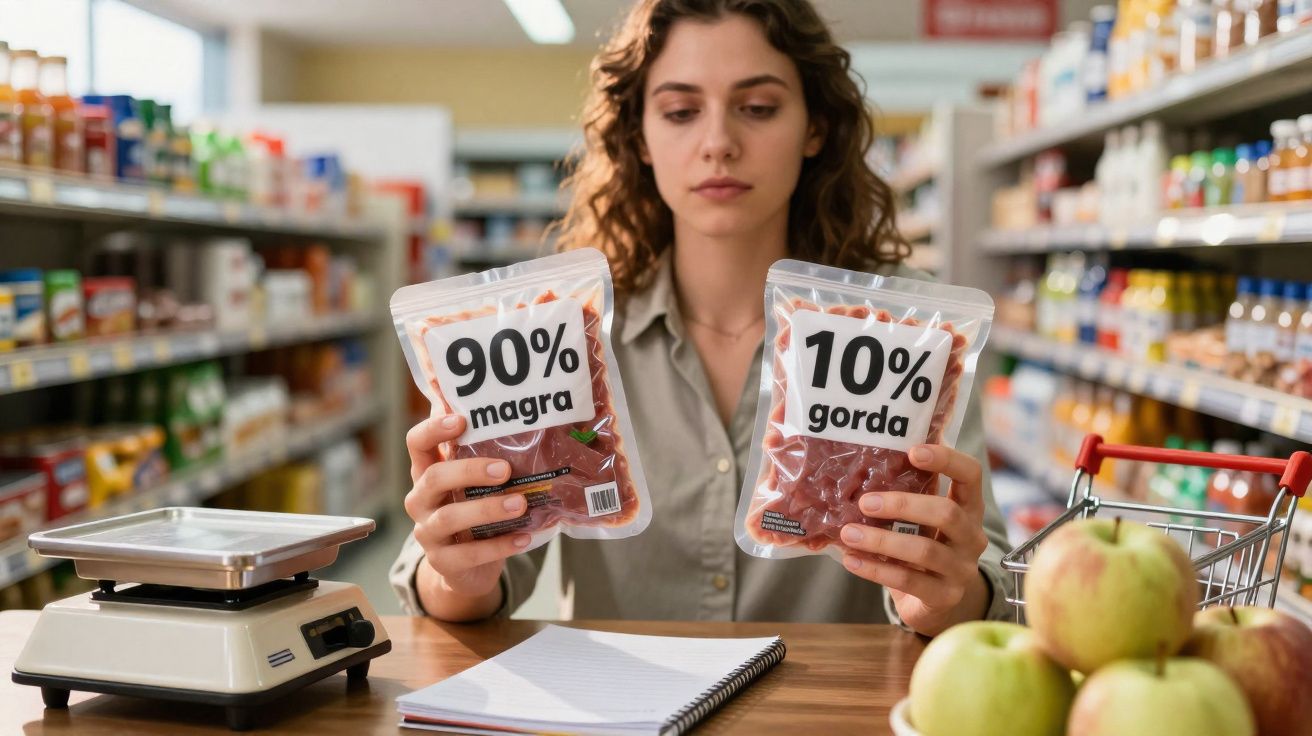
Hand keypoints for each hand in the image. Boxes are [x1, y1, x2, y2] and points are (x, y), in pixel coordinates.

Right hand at [404, 414, 531, 603]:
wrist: (464, 567)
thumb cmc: (471, 510)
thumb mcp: (470, 483)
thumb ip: (478, 452)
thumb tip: (503, 406)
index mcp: (426, 473)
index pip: (417, 444)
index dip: (433, 429)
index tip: (461, 420)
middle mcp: (421, 500)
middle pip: (434, 478)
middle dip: (469, 471)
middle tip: (505, 470)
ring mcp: (428, 532)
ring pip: (450, 517)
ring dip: (488, 509)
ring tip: (520, 503)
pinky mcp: (443, 562)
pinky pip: (469, 554)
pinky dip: (499, 545)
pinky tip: (524, 538)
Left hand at [838, 444, 991, 635]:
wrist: (938, 602)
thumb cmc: (925, 546)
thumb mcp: (923, 520)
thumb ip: (908, 495)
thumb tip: (861, 464)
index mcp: (969, 508)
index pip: (971, 475)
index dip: (947, 460)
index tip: (913, 452)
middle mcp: (973, 537)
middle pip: (947, 513)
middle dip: (903, 505)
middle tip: (865, 502)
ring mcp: (961, 569)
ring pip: (925, 551)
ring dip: (881, 540)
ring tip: (849, 533)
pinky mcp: (945, 596)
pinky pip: (909, 581)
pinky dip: (876, 570)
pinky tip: (852, 560)